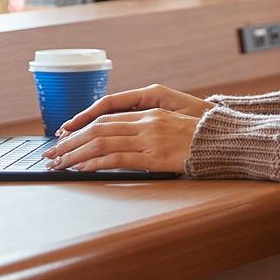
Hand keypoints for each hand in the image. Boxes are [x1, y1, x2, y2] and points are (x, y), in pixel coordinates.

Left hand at [42, 84, 212, 173]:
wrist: (227, 144)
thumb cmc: (203, 137)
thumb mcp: (174, 125)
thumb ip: (150, 128)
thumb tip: (125, 140)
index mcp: (150, 111)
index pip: (106, 117)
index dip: (82, 126)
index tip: (64, 136)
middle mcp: (147, 121)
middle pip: (98, 128)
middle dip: (71, 141)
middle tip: (52, 152)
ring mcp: (151, 138)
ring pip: (102, 142)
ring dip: (76, 153)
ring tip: (59, 163)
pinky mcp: (156, 156)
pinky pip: (117, 159)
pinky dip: (95, 163)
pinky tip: (81, 168)